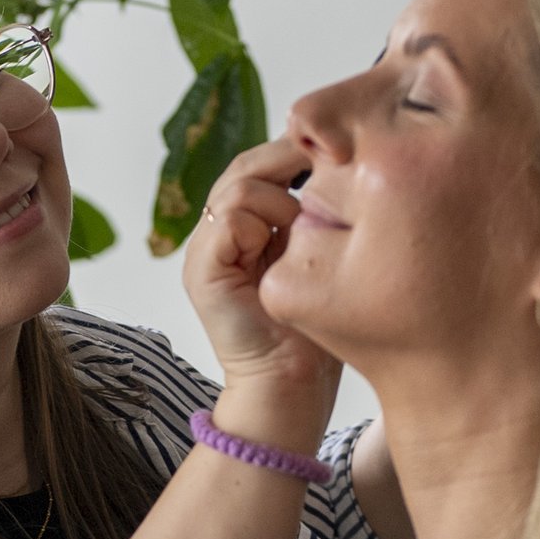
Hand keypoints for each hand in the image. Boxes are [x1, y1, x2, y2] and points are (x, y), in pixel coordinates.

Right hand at [182, 137, 338, 450]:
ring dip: (282, 202)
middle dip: (290, 162)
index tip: (338, 156)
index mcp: (244, 227)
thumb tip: (338, 157)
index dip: (294, 153)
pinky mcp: (201, 269)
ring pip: (240, 186)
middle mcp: (217, 234)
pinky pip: (230, 217)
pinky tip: (290, 248)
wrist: (292, 385)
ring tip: (306, 233)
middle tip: (331, 170)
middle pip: (246, 166)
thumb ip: (317, 209)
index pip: (259, 165)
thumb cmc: (316, 328)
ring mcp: (204, 250)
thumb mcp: (321, 253)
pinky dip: (264, 224)